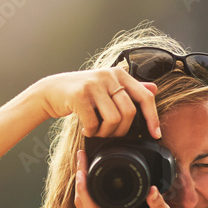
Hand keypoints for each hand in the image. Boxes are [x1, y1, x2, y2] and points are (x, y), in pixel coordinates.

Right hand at [33, 68, 161, 138]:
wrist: (51, 91)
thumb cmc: (82, 92)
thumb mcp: (107, 87)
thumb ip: (129, 88)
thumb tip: (154, 89)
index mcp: (119, 74)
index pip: (145, 97)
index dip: (153, 118)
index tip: (155, 134)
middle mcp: (108, 75)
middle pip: (129, 112)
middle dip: (122, 130)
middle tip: (110, 133)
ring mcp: (93, 84)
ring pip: (114, 119)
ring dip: (105, 133)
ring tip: (97, 131)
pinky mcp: (79, 95)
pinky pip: (94, 123)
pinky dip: (91, 132)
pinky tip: (86, 129)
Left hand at [74, 150, 172, 207]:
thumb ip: (159, 203)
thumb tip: (153, 189)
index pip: (92, 205)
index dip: (83, 186)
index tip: (82, 168)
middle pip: (81, 204)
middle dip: (79, 181)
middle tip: (81, 161)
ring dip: (80, 191)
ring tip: (83, 171)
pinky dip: (82, 203)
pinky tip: (84, 190)